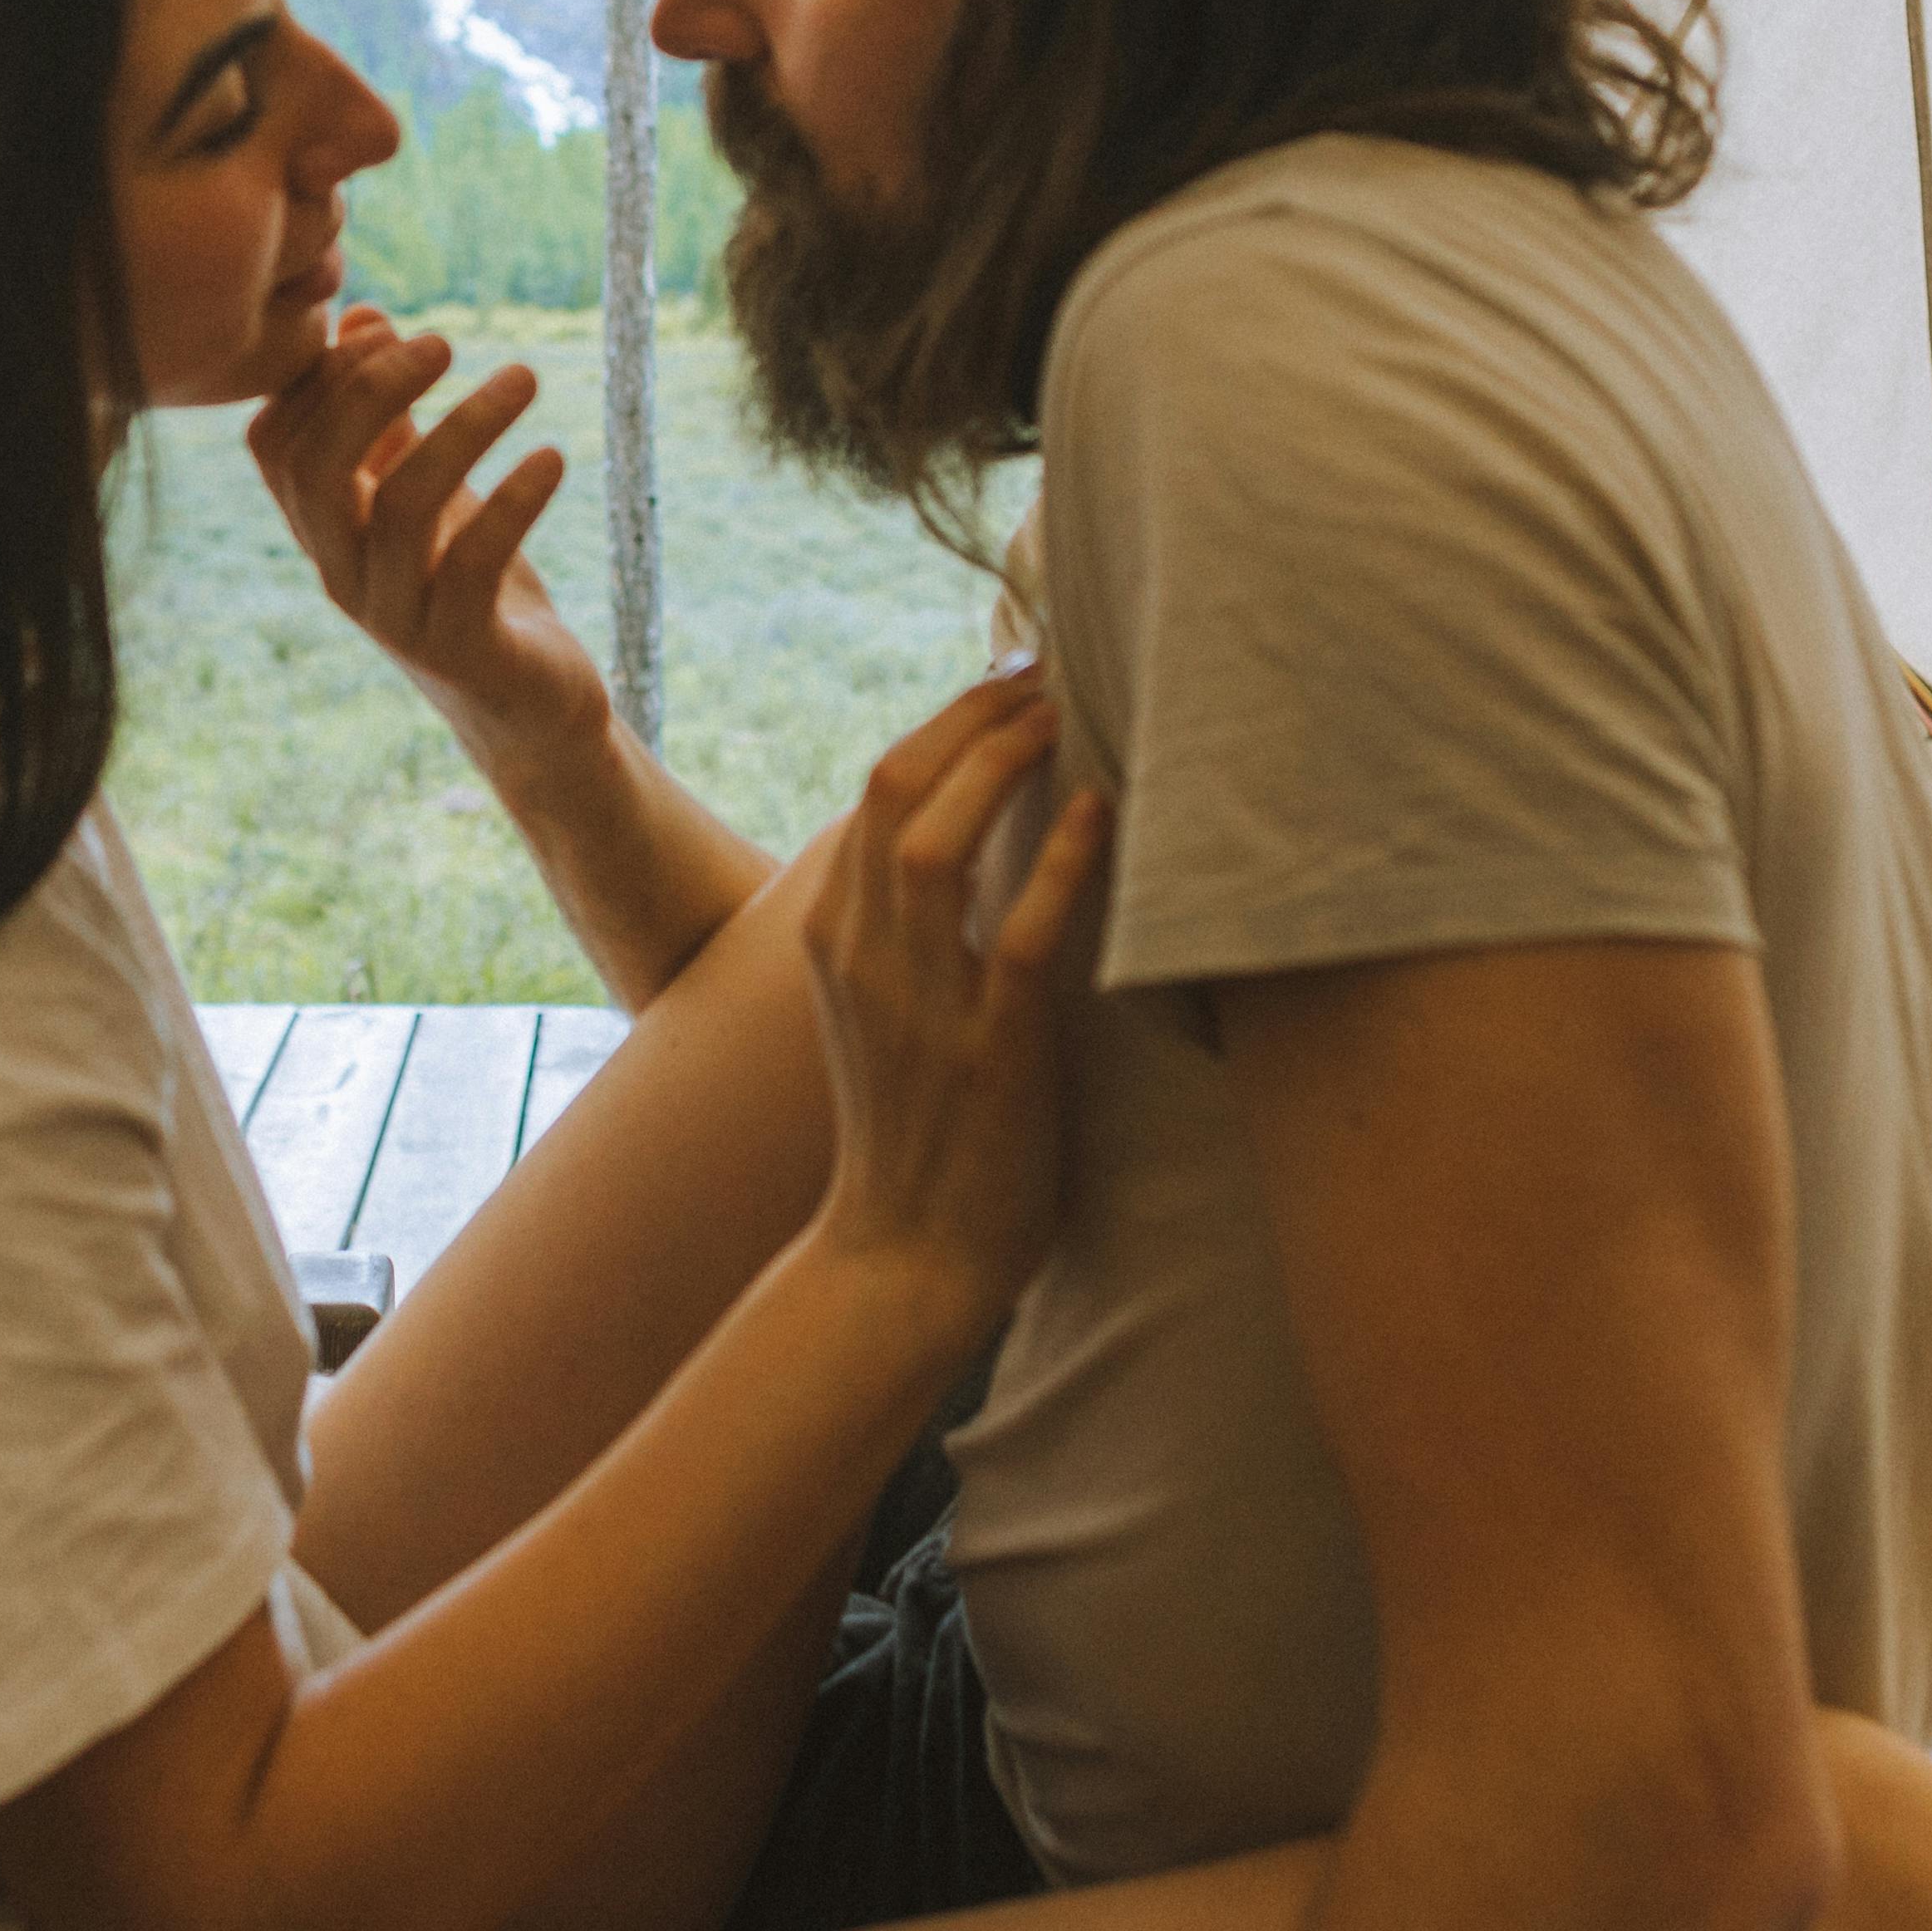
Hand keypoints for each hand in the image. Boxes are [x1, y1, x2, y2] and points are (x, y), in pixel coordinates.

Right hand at [244, 309, 611, 777]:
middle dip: (373, 390)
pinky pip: (472, 564)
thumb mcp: (426, 490)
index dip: (320, 377)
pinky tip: (553, 457)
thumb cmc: (471, 583)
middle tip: (446, 342)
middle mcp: (342, 574)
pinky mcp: (462, 649)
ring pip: (404, 509)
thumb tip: (367, 316)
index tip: (387, 328)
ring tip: (526, 377)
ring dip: (466, 427)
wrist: (530, 703)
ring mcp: (397, 617)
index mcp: (324, 531)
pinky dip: (514, 500)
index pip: (274, 444)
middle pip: (318, 471)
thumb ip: (387, 415)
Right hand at [802, 670, 1108, 1318]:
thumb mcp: (883, 1009)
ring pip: (936, 845)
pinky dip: (1060, 861)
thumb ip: (905, 929)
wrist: (905, 1256)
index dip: (946, 723)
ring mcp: (919, 1003)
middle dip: (973, 717)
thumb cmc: (913, 1132)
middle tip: (1044, 675)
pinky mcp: (986, 1050)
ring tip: (1061, 719)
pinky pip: (1020, 934)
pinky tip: (1098, 810)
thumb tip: (962, 843)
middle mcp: (862, 955)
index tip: (1009, 682)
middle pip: (897, 790)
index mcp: (833, 937)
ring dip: (1002, 765)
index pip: (879, 793)